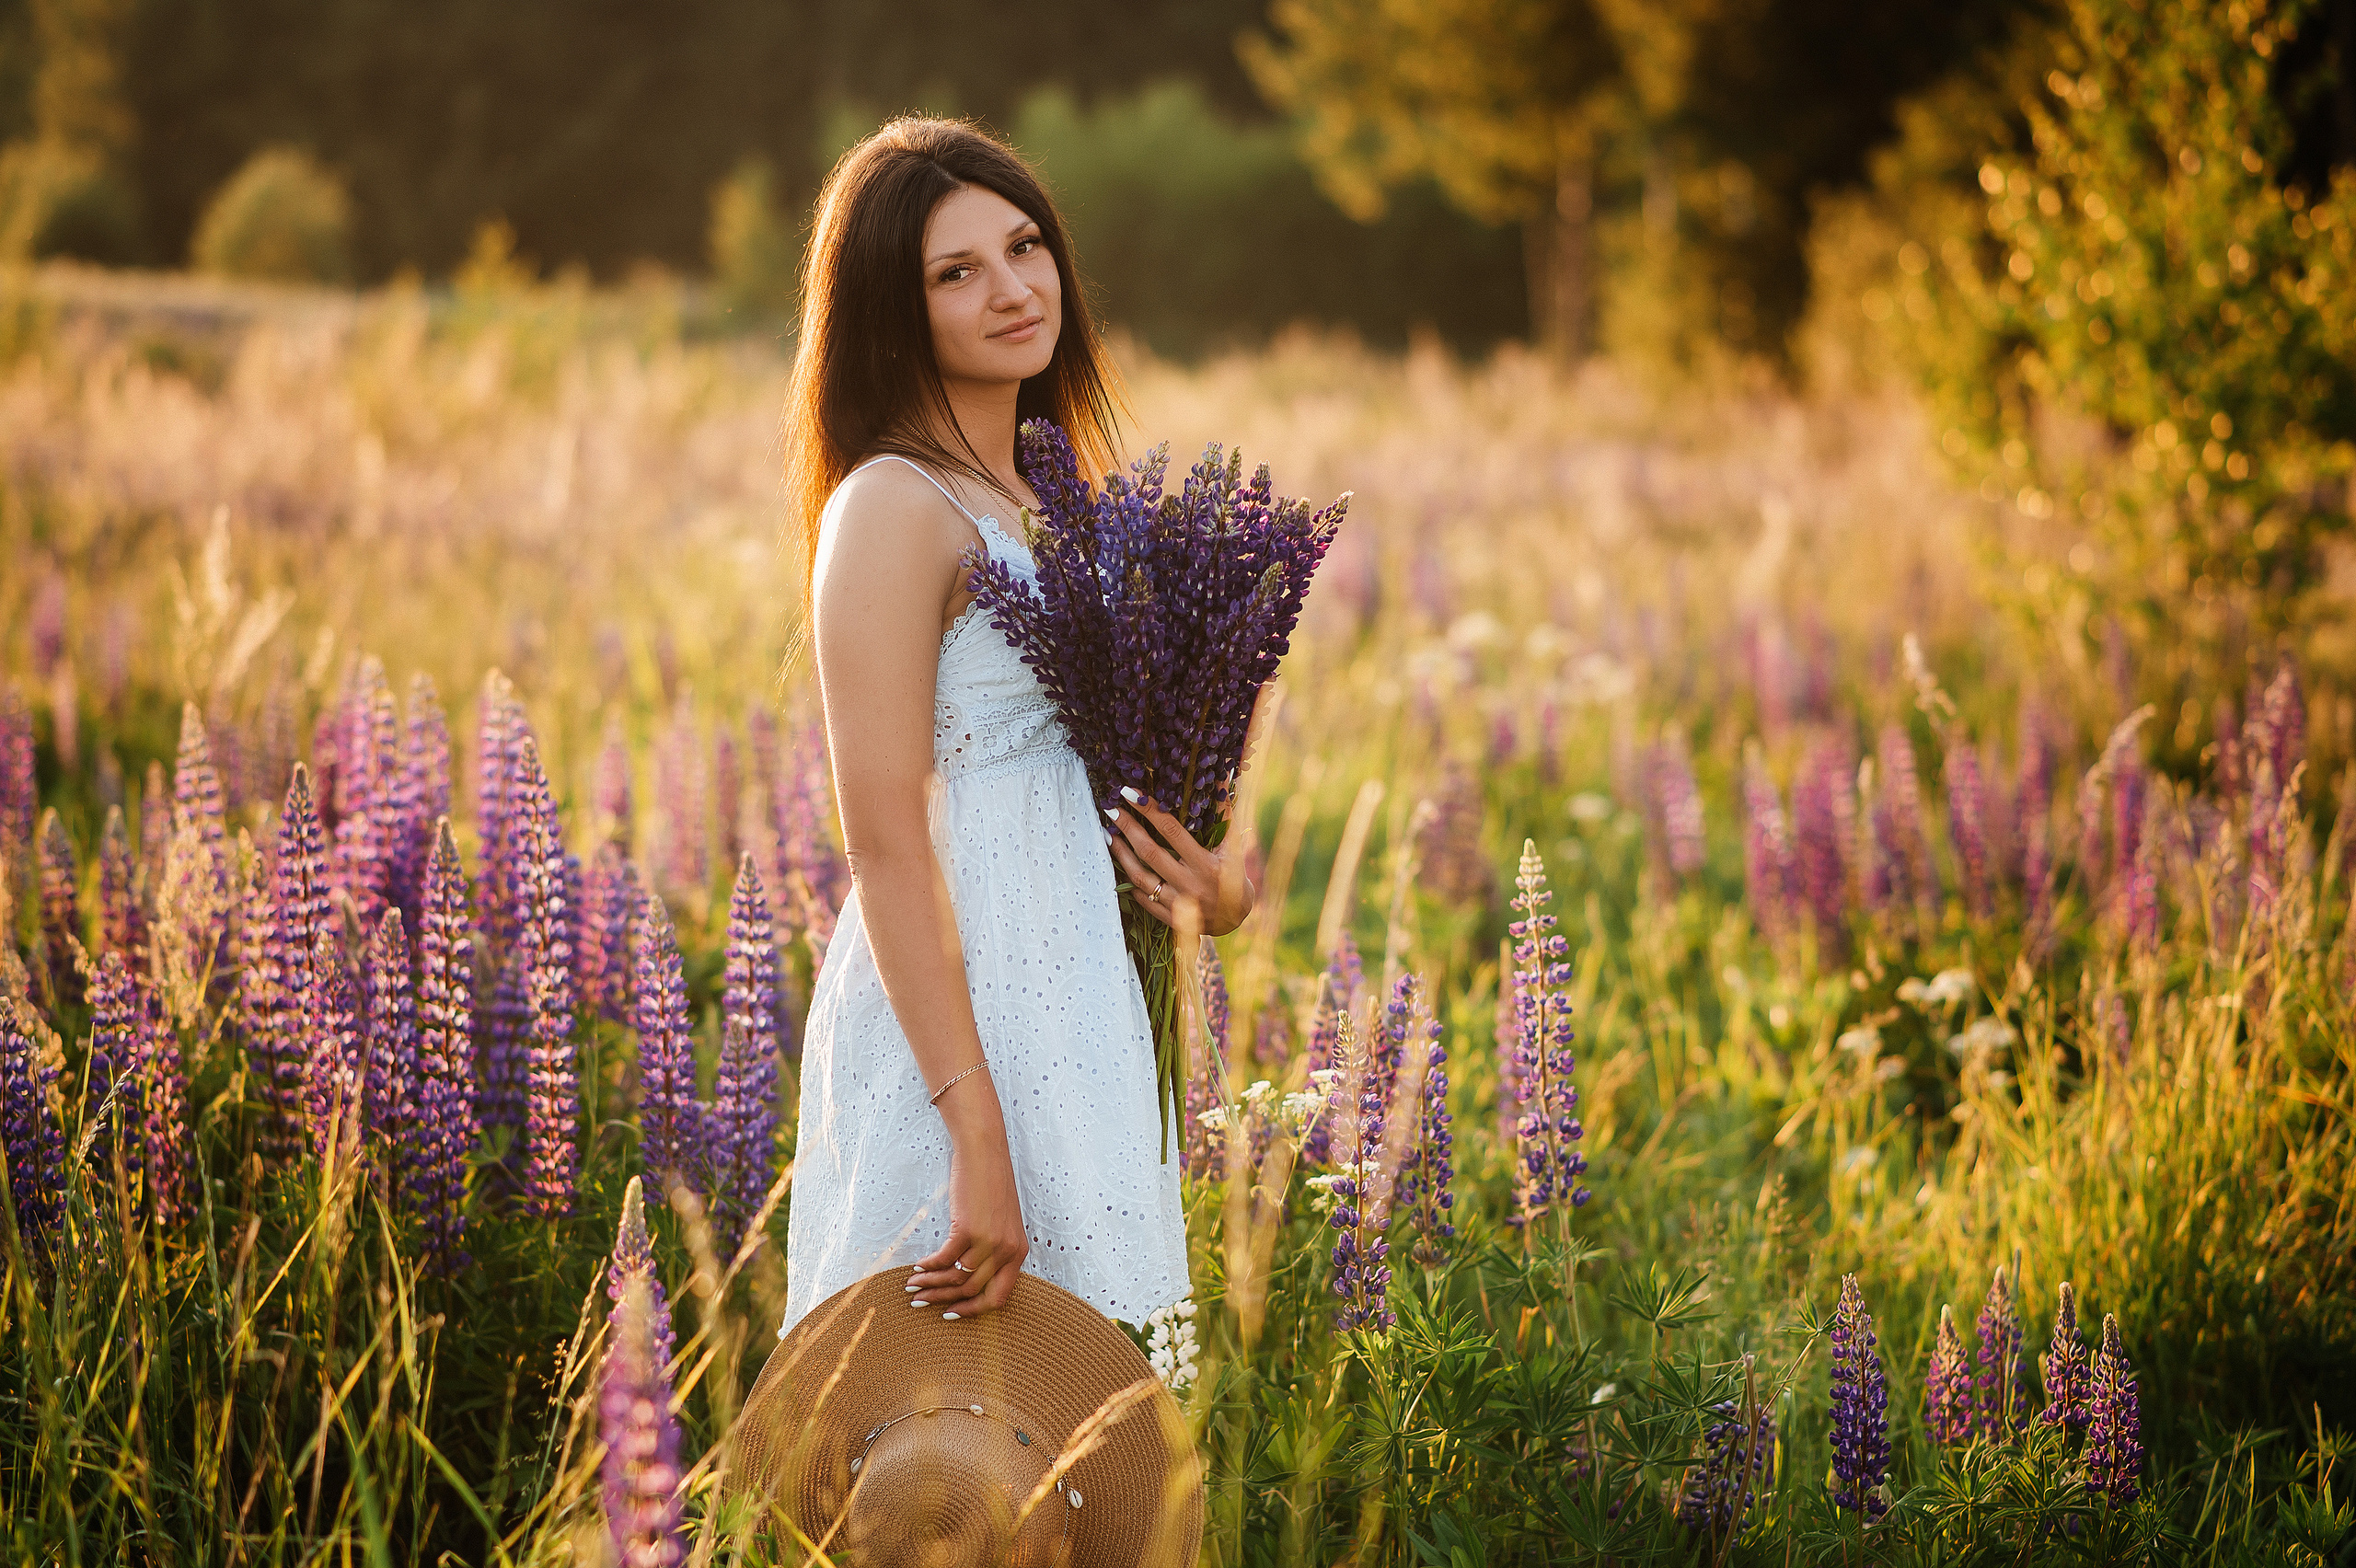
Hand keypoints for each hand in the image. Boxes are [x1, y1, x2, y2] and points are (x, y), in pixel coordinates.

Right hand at [906, 1097, 1027, 1318]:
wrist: (985, 1153)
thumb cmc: (990, 1185)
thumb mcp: (1003, 1223)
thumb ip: (994, 1251)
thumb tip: (967, 1279)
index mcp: (1019, 1253)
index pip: (998, 1297)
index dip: (973, 1310)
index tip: (951, 1312)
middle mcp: (1007, 1251)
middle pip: (973, 1291)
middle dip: (943, 1300)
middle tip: (921, 1301)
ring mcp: (989, 1241)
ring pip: (956, 1278)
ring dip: (931, 1284)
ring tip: (912, 1285)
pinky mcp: (968, 1229)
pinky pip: (944, 1259)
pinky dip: (928, 1266)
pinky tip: (916, 1267)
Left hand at [1104, 789, 1255, 937]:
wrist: (1236, 920)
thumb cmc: (1235, 878)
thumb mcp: (1234, 848)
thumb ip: (1225, 815)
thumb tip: (1220, 780)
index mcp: (1206, 864)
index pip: (1172, 832)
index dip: (1150, 811)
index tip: (1130, 793)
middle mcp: (1190, 884)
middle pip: (1151, 852)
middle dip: (1128, 828)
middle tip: (1111, 810)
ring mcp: (1177, 904)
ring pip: (1140, 877)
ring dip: (1121, 854)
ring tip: (1108, 835)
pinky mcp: (1168, 919)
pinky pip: (1142, 899)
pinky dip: (1128, 881)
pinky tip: (1118, 865)